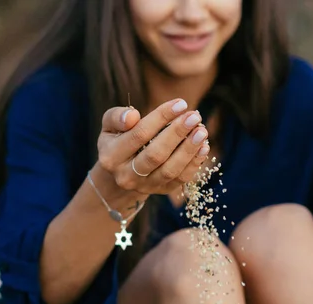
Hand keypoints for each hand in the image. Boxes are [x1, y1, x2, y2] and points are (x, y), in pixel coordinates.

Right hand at [96, 99, 210, 195]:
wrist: (120, 174)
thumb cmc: (118, 141)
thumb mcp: (109, 126)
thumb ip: (116, 117)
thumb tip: (133, 116)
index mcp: (111, 157)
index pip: (139, 134)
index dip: (161, 117)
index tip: (181, 103)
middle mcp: (126, 176)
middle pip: (155, 155)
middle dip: (177, 133)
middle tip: (195, 116)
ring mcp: (145, 187)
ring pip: (170, 170)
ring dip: (189, 150)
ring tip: (202, 131)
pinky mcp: (162, 191)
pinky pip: (181, 179)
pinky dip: (194, 163)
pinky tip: (203, 147)